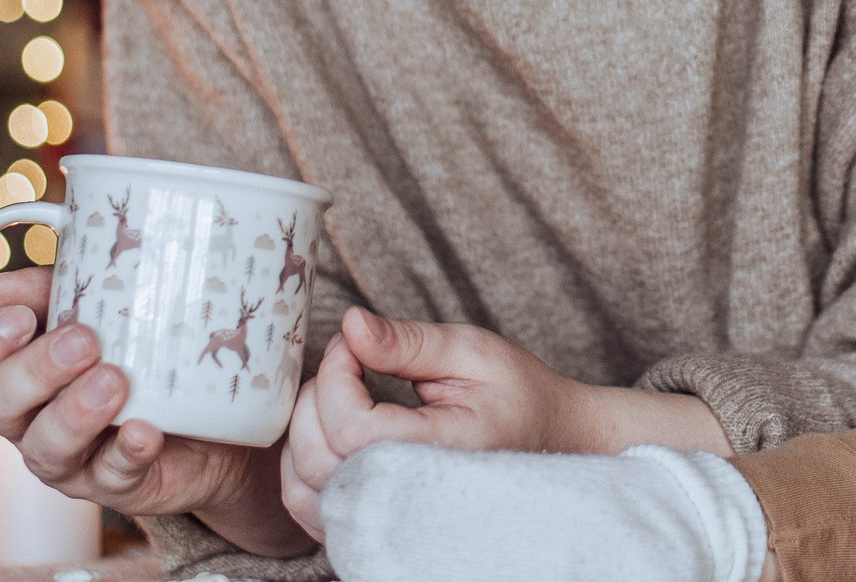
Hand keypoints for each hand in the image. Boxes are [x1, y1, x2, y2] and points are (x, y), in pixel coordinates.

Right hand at [0, 269, 309, 555]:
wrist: (209, 416)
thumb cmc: (138, 349)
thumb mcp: (100, 306)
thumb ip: (56, 288)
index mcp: (13, 371)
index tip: (17, 317)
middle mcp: (29, 419)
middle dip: (35, 368)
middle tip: (83, 339)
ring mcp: (70, 459)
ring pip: (46, 447)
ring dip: (76, 412)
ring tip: (115, 380)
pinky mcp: (118, 484)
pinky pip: (113, 477)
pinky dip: (127, 451)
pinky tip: (143, 430)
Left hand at [280, 309, 728, 540]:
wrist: (553, 444)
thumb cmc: (520, 397)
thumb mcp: (473, 353)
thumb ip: (407, 342)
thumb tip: (349, 325)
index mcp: (441, 457)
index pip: (352, 429)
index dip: (336, 375)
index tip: (353, 343)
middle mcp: (410, 502)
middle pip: (318, 458)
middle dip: (317, 394)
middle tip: (350, 358)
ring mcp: (388, 524)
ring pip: (302, 488)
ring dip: (304, 431)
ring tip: (342, 392)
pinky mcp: (372, 531)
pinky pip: (310, 509)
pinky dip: (304, 467)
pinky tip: (332, 430)